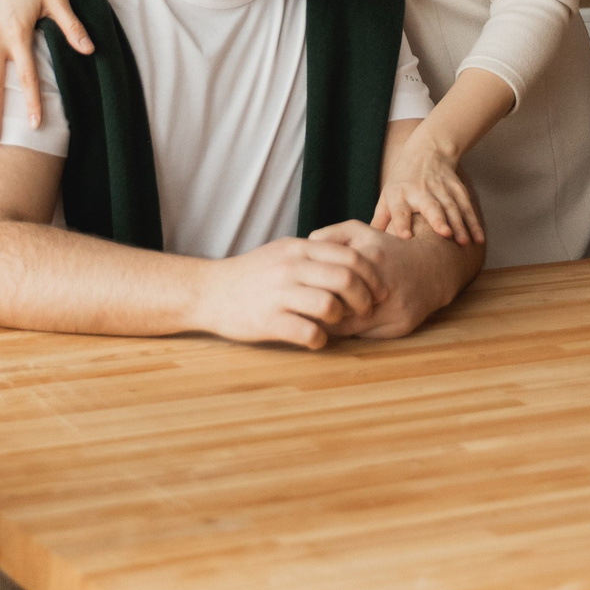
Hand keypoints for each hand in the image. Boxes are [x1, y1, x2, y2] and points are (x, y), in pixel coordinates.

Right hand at [189, 234, 387, 349]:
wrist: (209, 291)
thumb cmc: (251, 275)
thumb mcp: (282, 252)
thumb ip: (314, 254)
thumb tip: (352, 259)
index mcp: (298, 249)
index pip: (349, 255)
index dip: (371, 274)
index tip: (379, 289)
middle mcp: (291, 268)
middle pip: (346, 279)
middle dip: (365, 298)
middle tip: (367, 310)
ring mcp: (279, 294)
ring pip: (330, 305)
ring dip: (343, 318)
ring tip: (338, 323)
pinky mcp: (269, 321)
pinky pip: (308, 332)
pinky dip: (320, 339)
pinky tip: (316, 339)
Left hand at [308, 220, 457, 339]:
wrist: (433, 267)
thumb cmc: (388, 250)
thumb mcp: (360, 231)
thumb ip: (330, 235)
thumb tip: (303, 247)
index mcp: (369, 260)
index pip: (328, 285)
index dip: (311, 292)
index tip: (301, 293)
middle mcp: (384, 286)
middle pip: (337, 309)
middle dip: (320, 310)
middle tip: (305, 309)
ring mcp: (394, 309)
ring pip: (350, 327)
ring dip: (333, 324)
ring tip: (322, 317)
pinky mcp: (402, 326)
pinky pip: (366, 336)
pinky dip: (353, 331)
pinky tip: (347, 322)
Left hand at [372, 125, 484, 244]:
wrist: (428, 149)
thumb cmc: (402, 180)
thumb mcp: (387, 195)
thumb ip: (380, 220)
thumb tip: (366, 244)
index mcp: (398, 194)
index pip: (399, 209)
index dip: (401, 222)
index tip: (405, 236)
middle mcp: (419, 190)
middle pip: (430, 205)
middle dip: (438, 219)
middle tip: (445, 234)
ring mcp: (440, 188)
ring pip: (452, 207)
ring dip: (460, 224)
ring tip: (464, 242)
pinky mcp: (456, 188)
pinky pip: (466, 206)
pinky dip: (473, 221)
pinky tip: (478, 238)